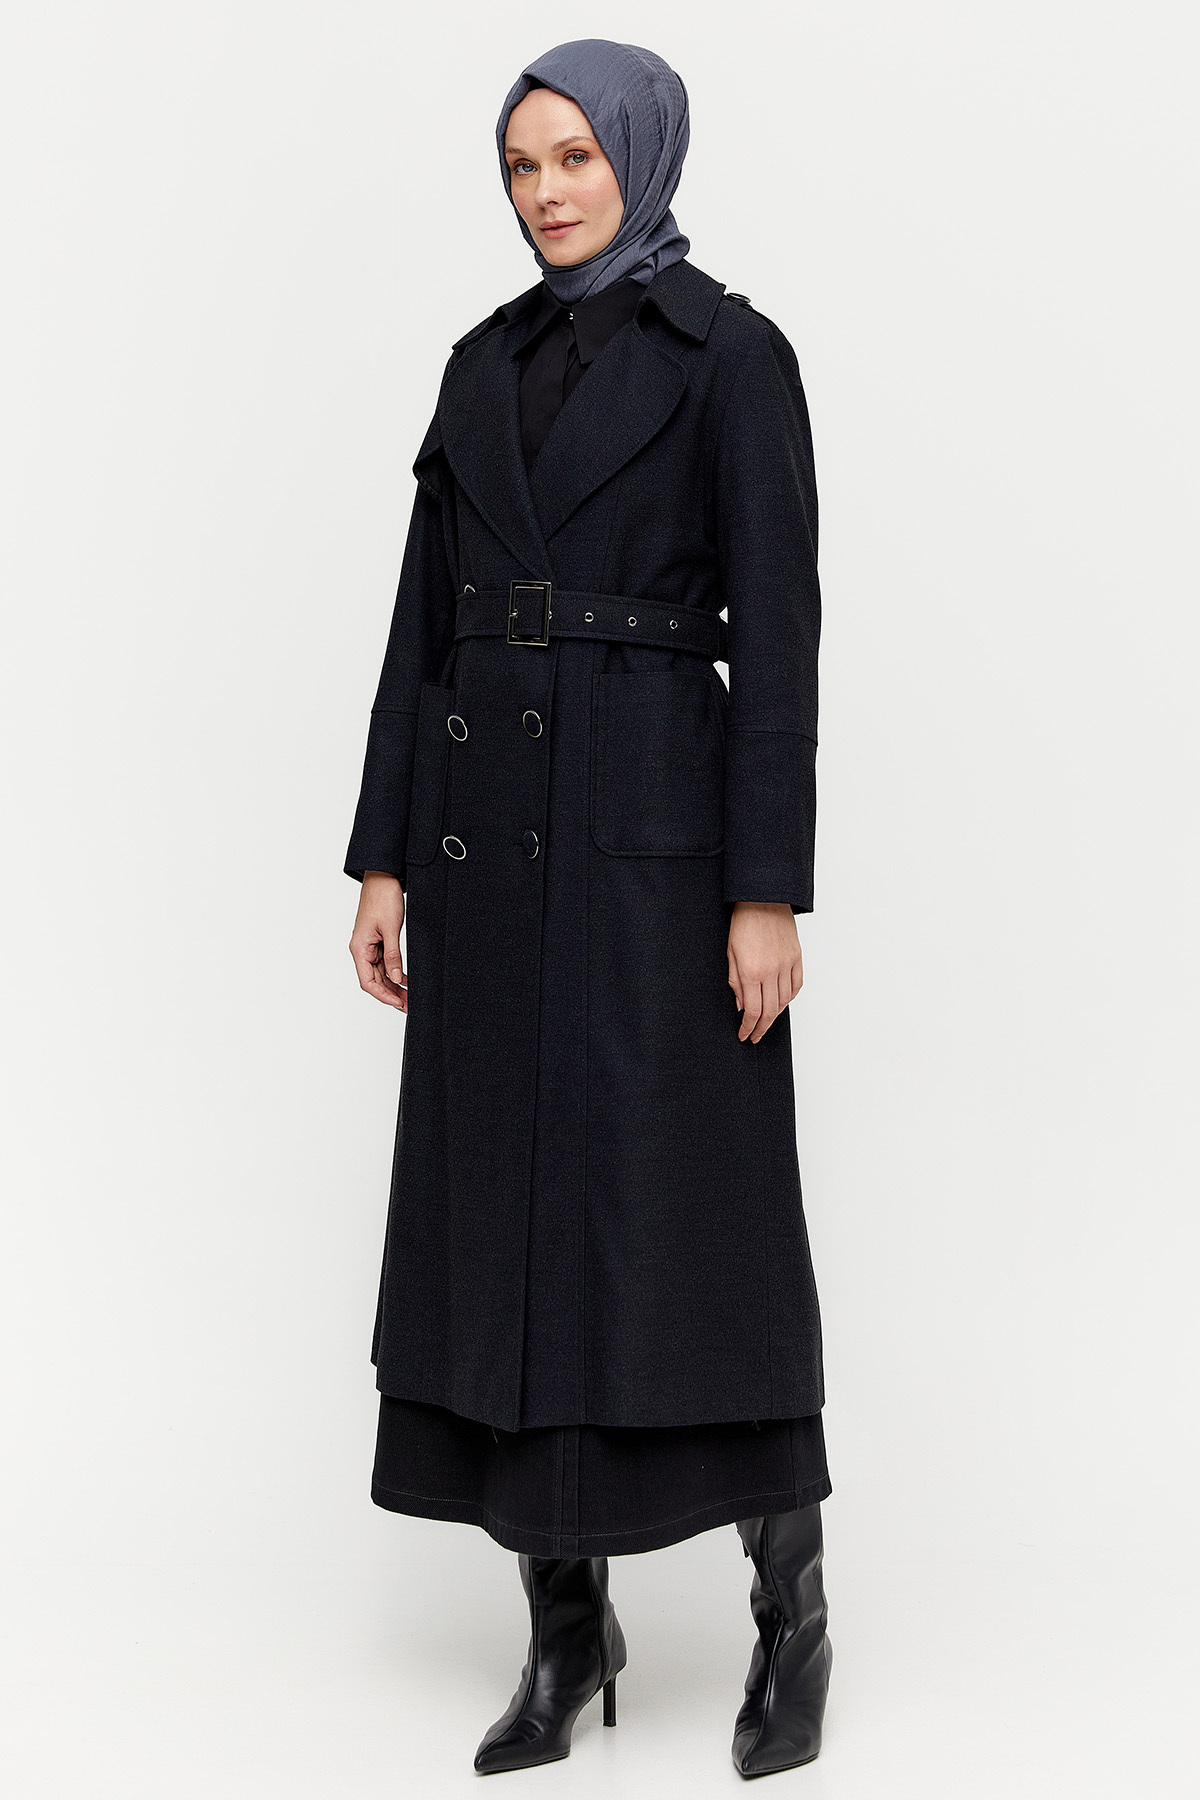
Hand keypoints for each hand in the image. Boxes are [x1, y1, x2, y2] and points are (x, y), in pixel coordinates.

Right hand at [350, 872, 406, 1011]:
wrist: (382, 877)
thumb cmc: (382, 898)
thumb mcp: (391, 929)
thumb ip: (393, 955)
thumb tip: (395, 978)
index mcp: (359, 948)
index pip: (368, 982)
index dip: (383, 996)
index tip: (399, 1003)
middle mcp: (361, 950)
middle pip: (374, 981)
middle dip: (391, 994)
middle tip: (409, 1005)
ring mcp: (369, 946)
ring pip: (380, 974)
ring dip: (393, 985)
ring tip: (409, 996)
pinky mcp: (377, 941)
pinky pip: (384, 963)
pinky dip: (394, 972)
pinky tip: (406, 980)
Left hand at [727, 901, 802, 1042]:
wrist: (763, 900)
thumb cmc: (743, 923)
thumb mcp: (730, 953)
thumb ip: (735, 982)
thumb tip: (741, 1005)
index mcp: (750, 971)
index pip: (752, 1011)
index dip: (748, 1027)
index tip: (744, 1035)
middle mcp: (770, 971)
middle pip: (770, 1012)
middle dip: (761, 1028)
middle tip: (755, 1036)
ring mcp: (786, 965)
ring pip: (784, 1001)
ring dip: (775, 1016)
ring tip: (766, 1023)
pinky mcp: (797, 958)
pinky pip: (796, 986)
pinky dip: (789, 998)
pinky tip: (781, 1003)